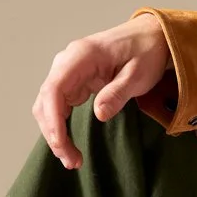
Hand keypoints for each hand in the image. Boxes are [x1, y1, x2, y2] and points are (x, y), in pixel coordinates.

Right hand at [31, 12, 172, 169]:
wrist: (150, 36)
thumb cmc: (146, 51)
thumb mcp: (138, 74)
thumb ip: (118, 93)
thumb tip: (99, 115)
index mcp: (81, 55)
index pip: (54, 88)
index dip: (53, 119)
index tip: (61, 143)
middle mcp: (67, 61)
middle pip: (46, 100)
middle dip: (53, 133)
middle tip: (72, 161)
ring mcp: (68, 71)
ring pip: (48, 105)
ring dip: (55, 133)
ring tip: (71, 159)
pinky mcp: (73, 81)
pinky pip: (58, 105)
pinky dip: (60, 126)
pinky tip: (69, 144)